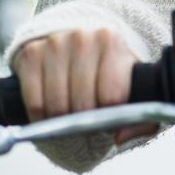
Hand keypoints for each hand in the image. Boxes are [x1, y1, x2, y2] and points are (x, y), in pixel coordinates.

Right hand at [12, 28, 156, 144]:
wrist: (78, 43)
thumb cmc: (108, 70)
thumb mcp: (133, 86)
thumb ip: (143, 118)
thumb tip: (120, 137)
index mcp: (111, 41)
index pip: (111, 95)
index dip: (110, 117)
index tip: (108, 120)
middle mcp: (82, 38)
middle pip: (82, 104)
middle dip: (85, 122)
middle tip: (87, 122)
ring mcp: (54, 44)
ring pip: (57, 106)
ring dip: (63, 122)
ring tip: (71, 117)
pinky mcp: (31, 54)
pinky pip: (34, 103)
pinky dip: (41, 119)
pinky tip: (51, 115)